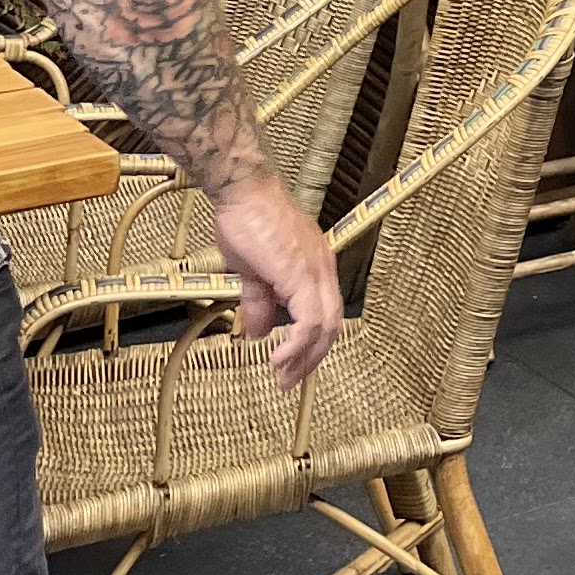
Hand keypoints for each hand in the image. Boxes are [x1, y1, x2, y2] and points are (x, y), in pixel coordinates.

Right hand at [213, 166, 343, 380]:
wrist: (242, 193)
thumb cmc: (247, 221)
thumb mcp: (253, 271)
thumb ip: (260, 301)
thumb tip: (259, 331)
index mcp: (315, 267)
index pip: (325, 314)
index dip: (312, 345)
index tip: (293, 368)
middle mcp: (322, 268)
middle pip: (331, 324)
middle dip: (312, 358)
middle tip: (290, 381)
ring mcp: (314, 270)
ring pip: (324, 324)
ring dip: (305, 356)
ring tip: (284, 375)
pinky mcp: (299, 273)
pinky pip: (308, 318)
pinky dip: (298, 343)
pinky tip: (280, 356)